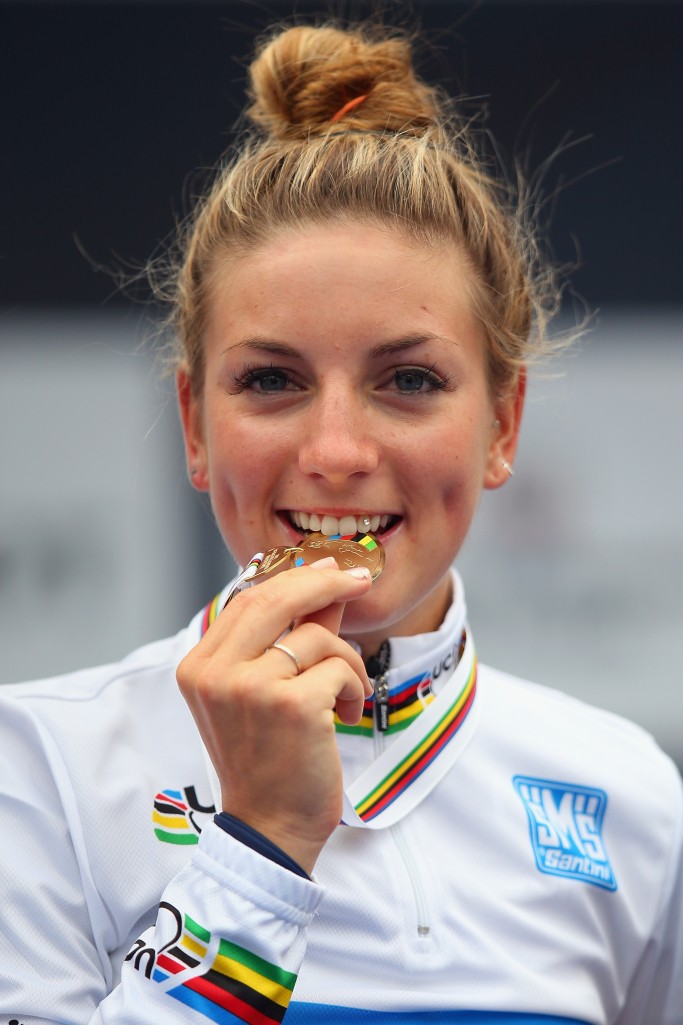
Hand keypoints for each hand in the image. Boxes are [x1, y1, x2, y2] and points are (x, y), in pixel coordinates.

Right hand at [176, 559, 372, 873]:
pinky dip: (353, 689)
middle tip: (361, 580)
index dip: (293, 579)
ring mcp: (250, 688)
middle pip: (277, 598)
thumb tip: (325, 583)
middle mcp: (215, 673)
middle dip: (326, 583)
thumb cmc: (269, 760)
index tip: (327, 569)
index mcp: (199, 666)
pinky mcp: (290, 705)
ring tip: (346, 696)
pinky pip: (339, 669)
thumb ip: (290, 636)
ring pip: (318, 637)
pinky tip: (345, 716)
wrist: (271, 828)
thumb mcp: (264, 692)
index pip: (248, 598)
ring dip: (347, 662)